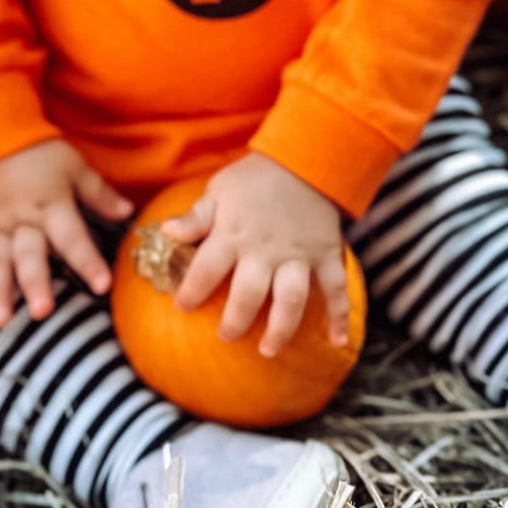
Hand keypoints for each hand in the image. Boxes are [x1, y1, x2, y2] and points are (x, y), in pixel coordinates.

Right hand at [0, 139, 133, 328]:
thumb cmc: (40, 153)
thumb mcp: (75, 167)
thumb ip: (99, 194)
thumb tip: (128, 212)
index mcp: (52, 205)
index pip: (72, 237)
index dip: (87, 261)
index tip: (102, 286)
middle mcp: (23, 218)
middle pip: (29, 254)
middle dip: (34, 283)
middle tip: (42, 312)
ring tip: (1, 320)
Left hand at [161, 154, 349, 357]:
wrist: (306, 158)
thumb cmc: (255, 178)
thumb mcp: (219, 190)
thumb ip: (196, 217)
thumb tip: (166, 232)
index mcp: (233, 234)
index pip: (205, 270)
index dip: (190, 292)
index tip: (182, 306)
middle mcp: (265, 249)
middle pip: (248, 295)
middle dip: (234, 322)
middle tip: (225, 335)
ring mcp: (298, 255)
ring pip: (290, 300)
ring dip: (280, 328)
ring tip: (268, 349)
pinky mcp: (326, 254)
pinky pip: (336, 289)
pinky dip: (340, 316)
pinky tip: (339, 342)